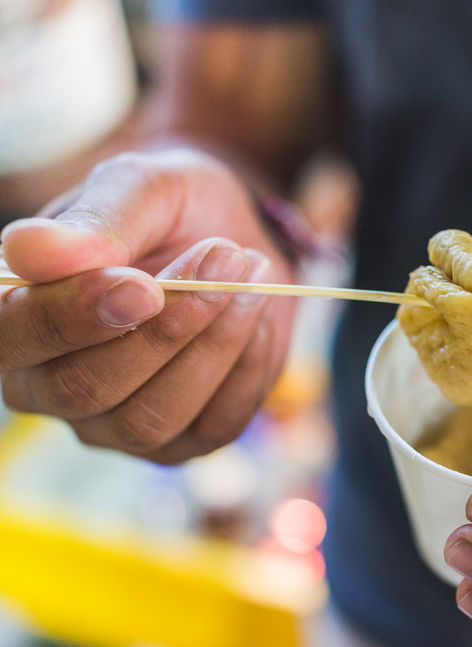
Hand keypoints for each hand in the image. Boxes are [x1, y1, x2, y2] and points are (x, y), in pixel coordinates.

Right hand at [0, 148, 295, 462]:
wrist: (240, 239)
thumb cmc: (175, 210)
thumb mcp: (144, 187)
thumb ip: (94, 220)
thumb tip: (27, 248)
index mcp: (17, 314)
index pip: (15, 335)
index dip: (75, 316)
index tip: (142, 284)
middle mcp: (49, 384)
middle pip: (85, 388)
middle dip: (167, 326)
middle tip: (225, 255)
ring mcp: (114, 424)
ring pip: (150, 419)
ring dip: (214, 344)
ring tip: (250, 272)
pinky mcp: (182, 443)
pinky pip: (216, 425)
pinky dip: (248, 364)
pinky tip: (255, 314)